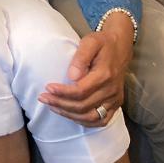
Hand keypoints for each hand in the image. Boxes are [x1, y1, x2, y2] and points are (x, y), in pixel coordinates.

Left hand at [37, 12, 133, 127]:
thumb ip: (81, 57)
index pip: (81, 91)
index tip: (48, 88)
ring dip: (69, 114)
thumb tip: (71, 76)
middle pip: (83, 106)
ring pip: (91, 117)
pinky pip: (100, 120)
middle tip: (43, 98)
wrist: (120, 47)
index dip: (63, 92)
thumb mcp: (90, 41)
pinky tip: (69, 114)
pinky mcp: (115, 105)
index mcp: (105, 75)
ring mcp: (115, 100)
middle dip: (60, 104)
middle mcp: (111, 90)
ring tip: (52, 106)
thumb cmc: (102, 43)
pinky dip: (84, 121)